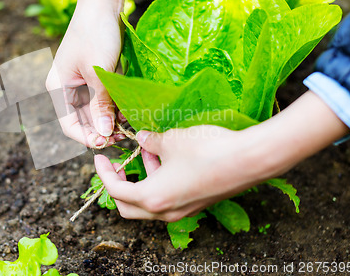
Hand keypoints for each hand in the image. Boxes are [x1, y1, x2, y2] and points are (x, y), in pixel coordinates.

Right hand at [45, 0, 138, 147]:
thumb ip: (101, 104)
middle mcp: (68, 89)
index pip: (69, 125)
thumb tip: (104, 134)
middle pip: (82, 121)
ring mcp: (82, 84)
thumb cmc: (95, 34)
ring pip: (95, 112)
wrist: (103, 5)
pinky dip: (115, 108)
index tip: (107, 142)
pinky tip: (128, 112)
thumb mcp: (99, 72)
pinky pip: (104, 100)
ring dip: (110, 121)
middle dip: (101, 131)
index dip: (87, 137)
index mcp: (59, 88)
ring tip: (128, 126)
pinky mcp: (96, 78)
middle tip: (122, 137)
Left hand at [95, 126, 261, 221]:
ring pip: (149, 203)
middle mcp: (165, 211)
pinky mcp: (196, 204)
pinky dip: (159, 182)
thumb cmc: (206, 150)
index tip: (100, 158)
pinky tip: (166, 158)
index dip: (104, 173)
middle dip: (118, 185)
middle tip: (118, 164)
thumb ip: (151, 141)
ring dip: (142, 179)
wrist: (248, 160)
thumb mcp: (171, 140)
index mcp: (152, 198)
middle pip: (128, 207)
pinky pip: (167, 199)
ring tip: (147, 151)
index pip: (116, 191)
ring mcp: (182, 211)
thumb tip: (141, 138)